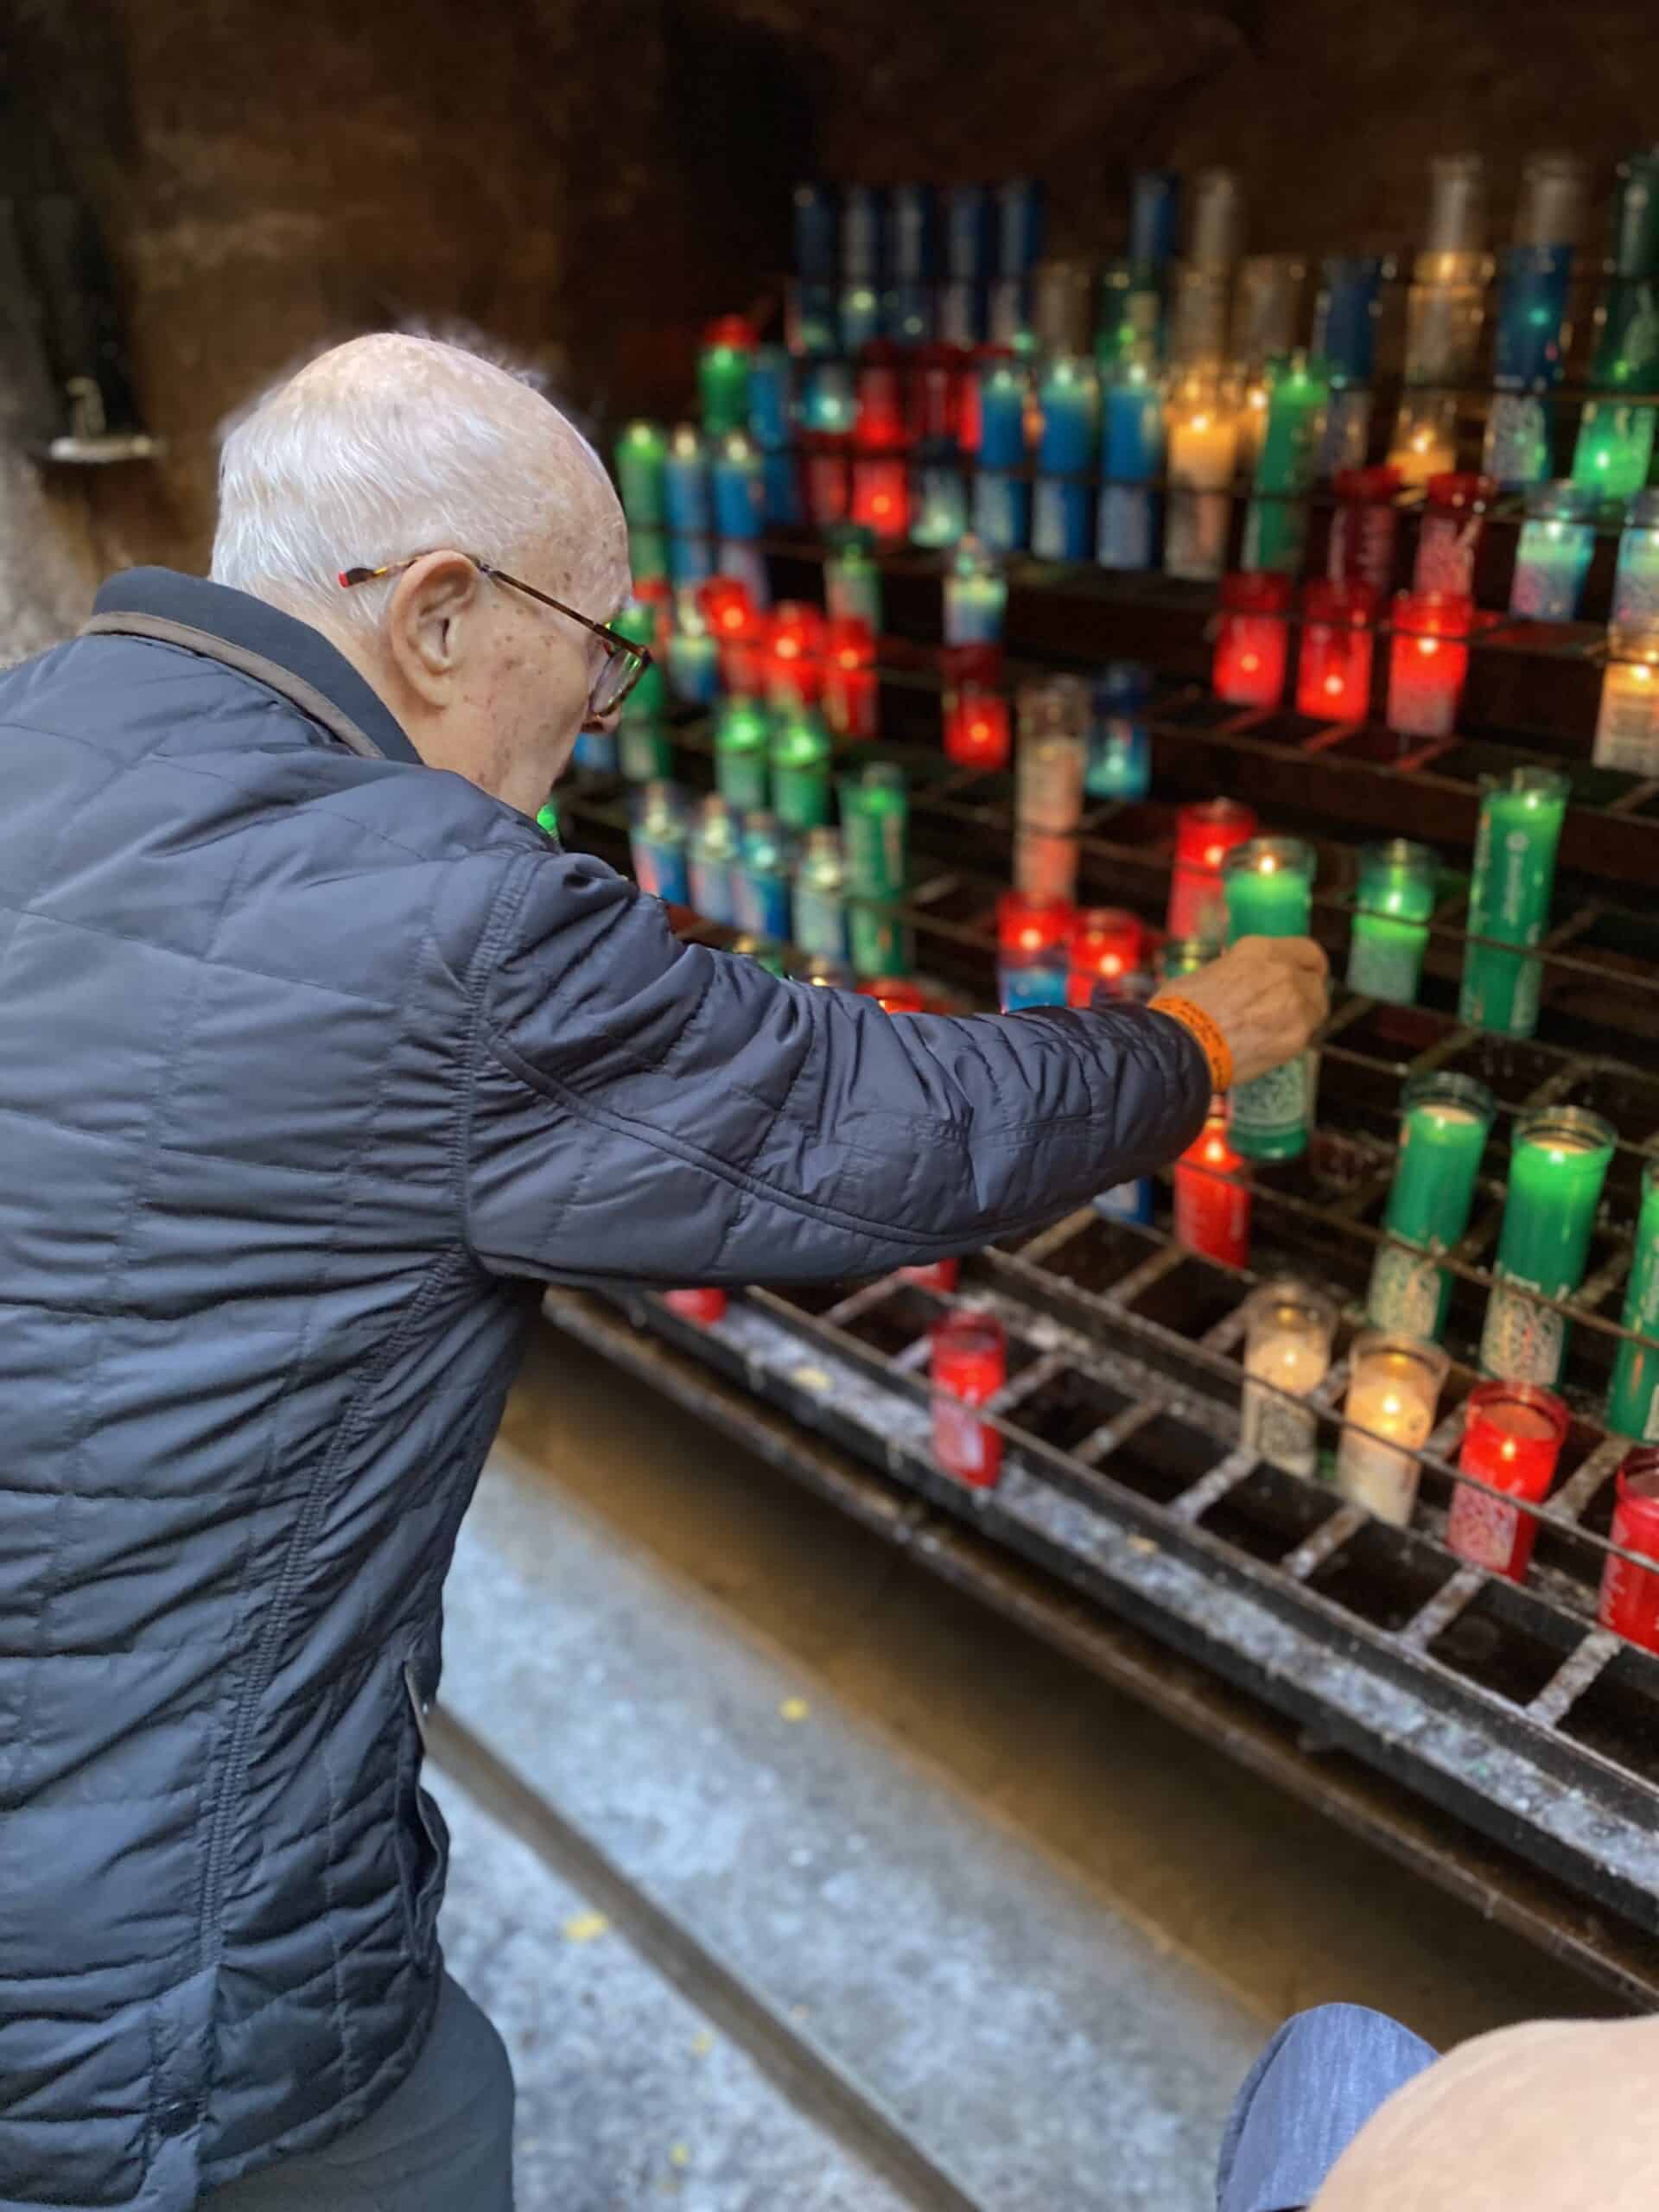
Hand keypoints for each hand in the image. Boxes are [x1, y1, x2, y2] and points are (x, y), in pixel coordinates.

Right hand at [1164, 936, 1328, 1087]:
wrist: (1182, 1045)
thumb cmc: (1181, 1010)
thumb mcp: (1208, 973)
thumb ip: (1236, 973)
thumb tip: (1237, 981)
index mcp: (1260, 950)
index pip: (1308, 951)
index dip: (1308, 965)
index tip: (1305, 975)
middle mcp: (1284, 970)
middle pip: (1315, 981)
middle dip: (1304, 993)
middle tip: (1287, 1008)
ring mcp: (1295, 1003)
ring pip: (1316, 1008)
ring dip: (1303, 1017)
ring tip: (1277, 1030)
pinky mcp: (1297, 1035)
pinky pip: (1306, 1035)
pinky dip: (1292, 1039)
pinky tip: (1270, 1045)